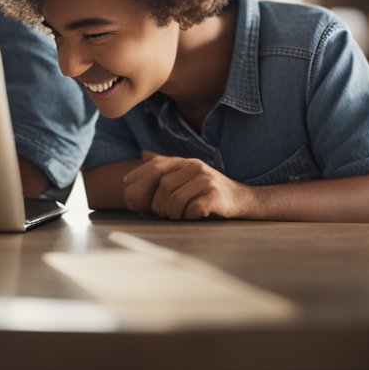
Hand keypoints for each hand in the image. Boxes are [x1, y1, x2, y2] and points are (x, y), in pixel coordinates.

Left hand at [124, 151, 252, 219]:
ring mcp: (205, 180)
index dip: (139, 176)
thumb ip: (167, 167)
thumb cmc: (209, 191)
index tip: (125, 184)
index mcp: (186, 162)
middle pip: (162, 187)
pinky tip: (195, 214)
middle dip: (158, 204)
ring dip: (173, 213)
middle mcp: (195, 166)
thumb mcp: (188, 175)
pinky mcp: (214, 195)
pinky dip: (188, 216)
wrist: (243, 200)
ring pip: (173, 201)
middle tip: (164, 213)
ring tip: (181, 215)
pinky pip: (189, 209)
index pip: (156, 166)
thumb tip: (143, 153)